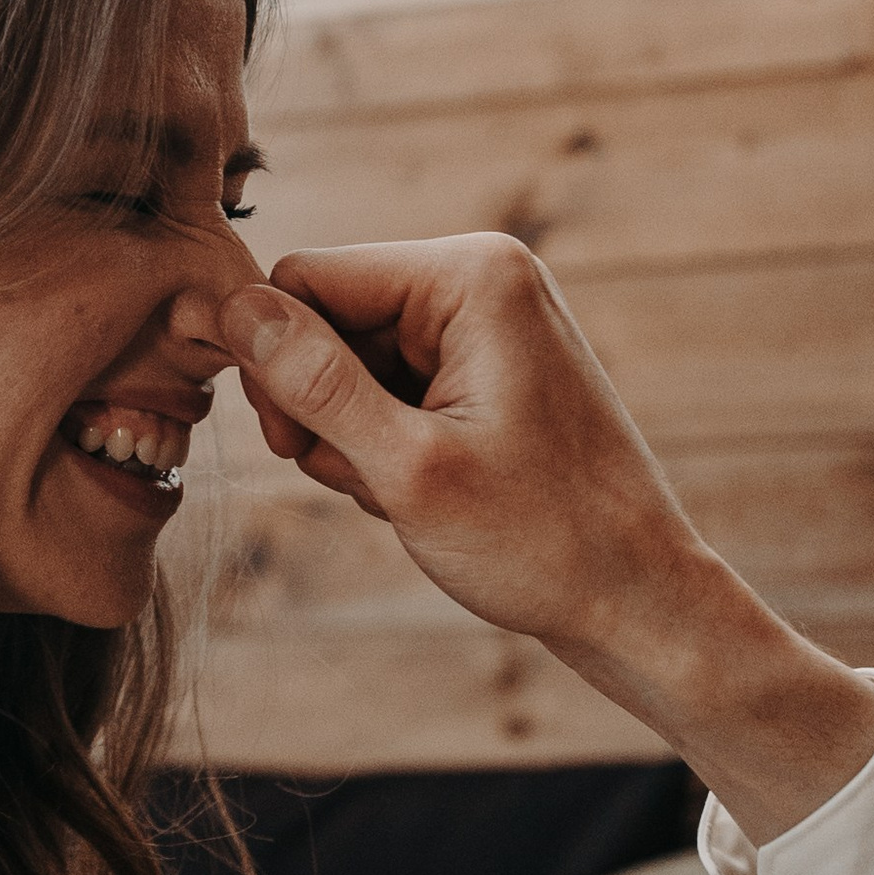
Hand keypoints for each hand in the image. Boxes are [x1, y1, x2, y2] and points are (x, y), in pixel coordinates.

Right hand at [217, 240, 873, 845]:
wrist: (637, 599)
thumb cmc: (541, 541)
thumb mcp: (407, 468)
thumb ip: (315, 383)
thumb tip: (235, 309)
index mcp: (470, 275)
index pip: (305, 278)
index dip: (274, 361)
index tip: (293, 446)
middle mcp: (482, 276)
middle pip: (326, 316)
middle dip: (320, 405)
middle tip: (359, 480)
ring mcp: (487, 321)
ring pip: (350, 357)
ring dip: (349, 434)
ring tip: (398, 493)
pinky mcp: (486, 364)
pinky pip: (390, 382)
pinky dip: (382, 441)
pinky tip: (415, 491)